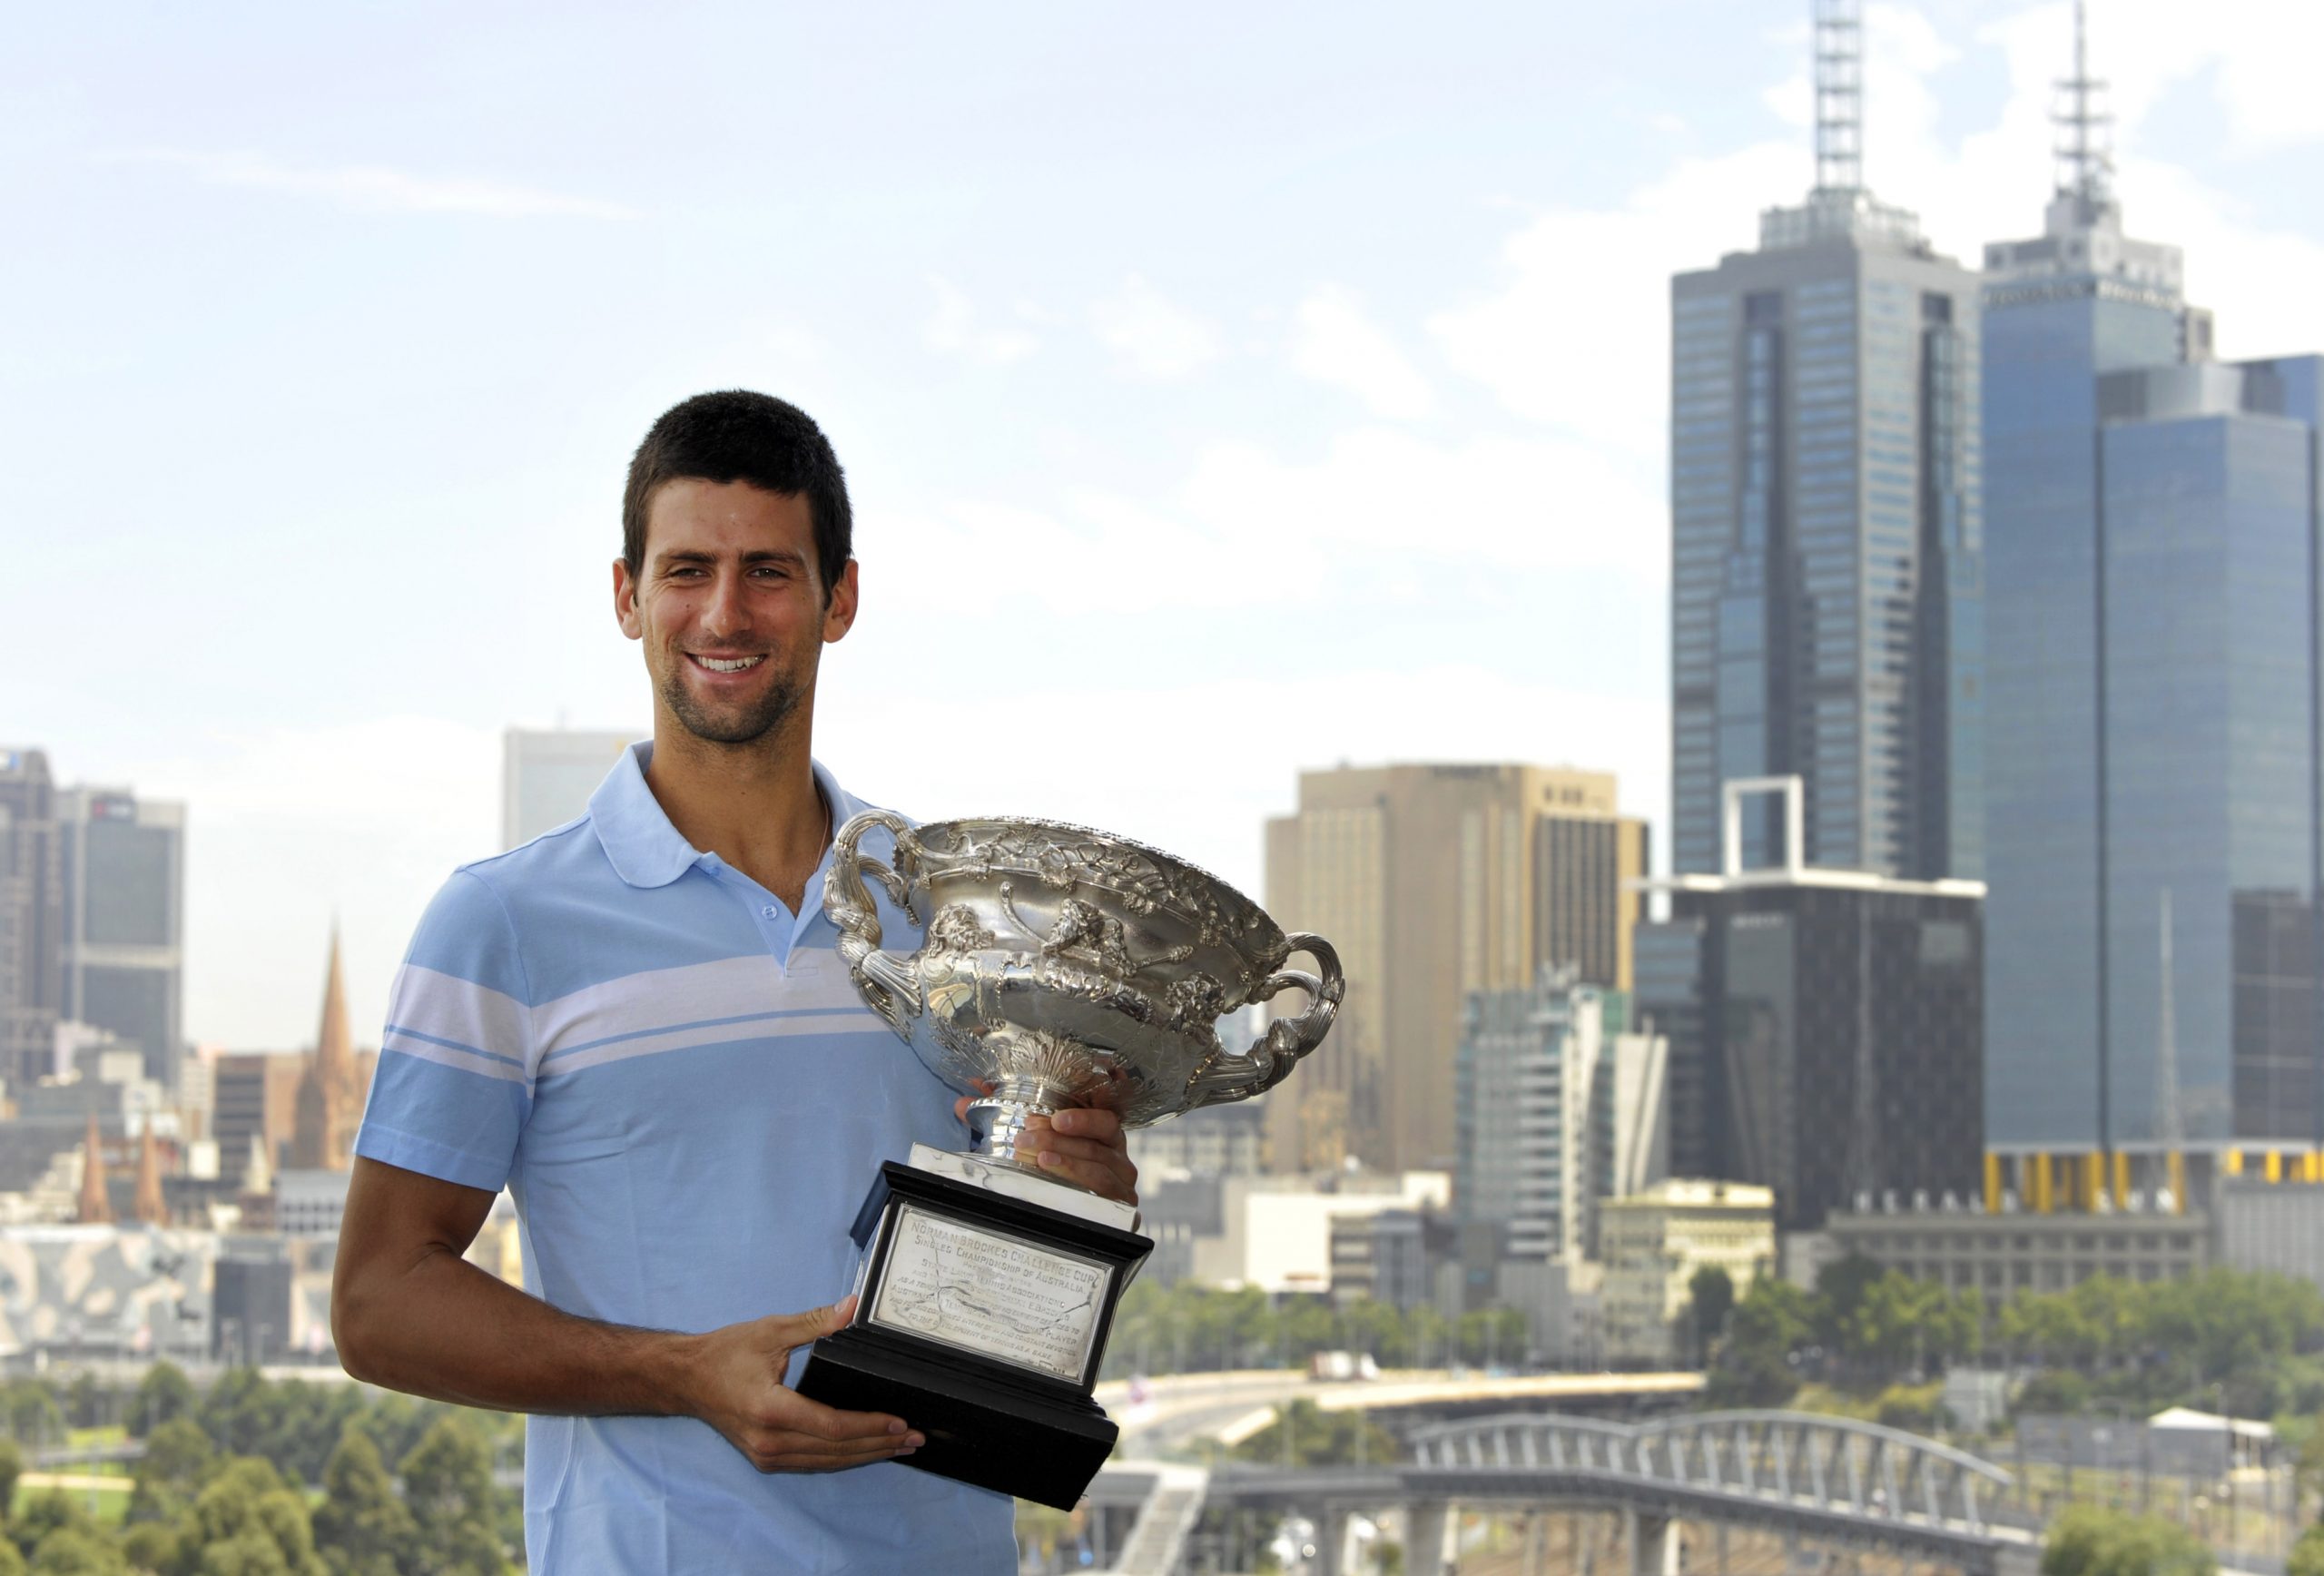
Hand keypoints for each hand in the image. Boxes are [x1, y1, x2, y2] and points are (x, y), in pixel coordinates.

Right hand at [677, 1296, 922, 1472]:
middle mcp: (769, 1440)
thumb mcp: (770, 1330)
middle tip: (914, 1439)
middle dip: (878, 1445)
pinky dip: (842, 1458)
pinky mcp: (765, 1458)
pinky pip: (812, 1463)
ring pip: (826, 1462)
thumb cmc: (725, 1353)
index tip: (900, 1422)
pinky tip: (865, 1451)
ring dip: (865, 1456)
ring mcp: (766, 1455)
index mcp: (770, 1409)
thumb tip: (853, 1307)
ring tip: (899, 1448)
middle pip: (835, 1450)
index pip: (830, 1425)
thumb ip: (815, 1322)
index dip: (869, 1426)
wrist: (686, 1379)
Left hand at [952, 1092, 1138, 1205]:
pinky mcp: (1119, 1209)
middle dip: (1059, 1139)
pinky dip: (1078, 1182)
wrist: (1066, 1222)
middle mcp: (1117, 1158)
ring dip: (1066, 1160)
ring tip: (1037, 1157)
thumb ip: (1000, 1120)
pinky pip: (1103, 1194)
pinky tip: (1054, 1177)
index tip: (1054, 1118)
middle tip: (1026, 1137)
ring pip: (1099, 1168)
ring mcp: (1120, 1185)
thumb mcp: (1030, 1143)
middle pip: (1097, 1144)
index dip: (1082, 1117)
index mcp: (1103, 1136)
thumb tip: (963, 1104)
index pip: (1104, 1119)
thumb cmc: (1052, 1172)